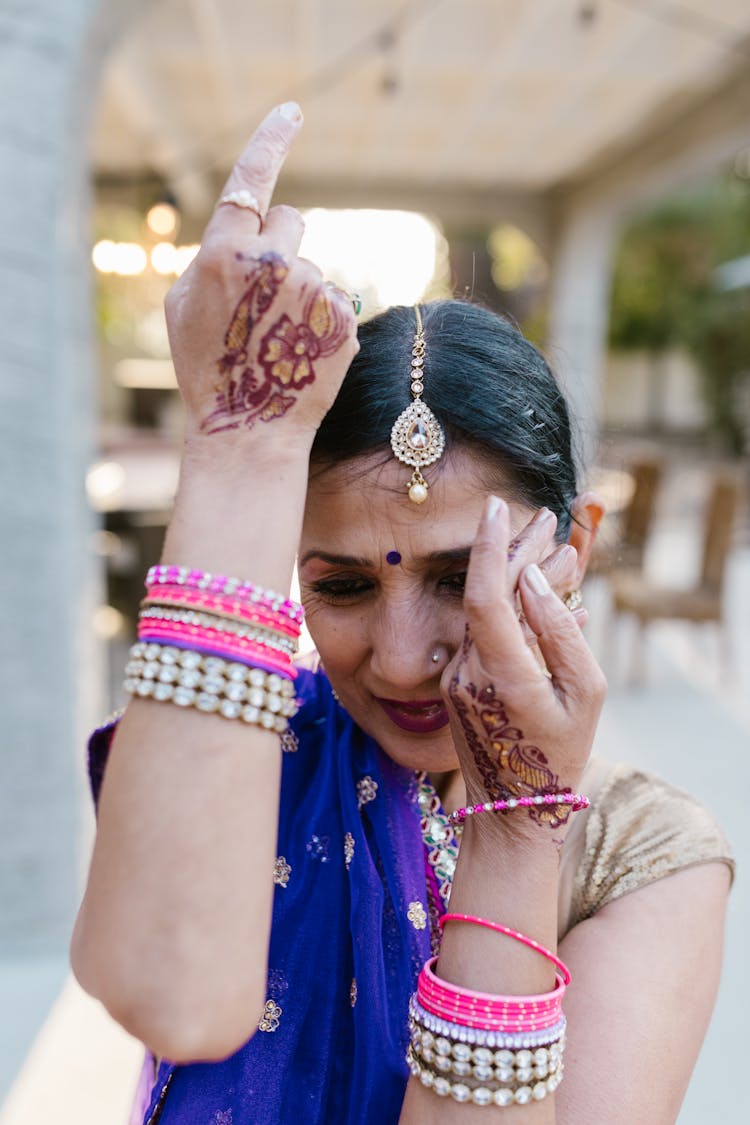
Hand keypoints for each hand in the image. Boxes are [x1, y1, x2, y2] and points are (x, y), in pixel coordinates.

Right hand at [164, 103, 358, 450]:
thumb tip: (243, 230)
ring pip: (313, 265)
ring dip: (300, 291)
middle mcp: (273, 262)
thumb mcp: (184, 305)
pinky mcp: (343, 318)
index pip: (253, 182)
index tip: (293, 112)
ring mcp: (313, 290)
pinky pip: (334, 299)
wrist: (249, 428)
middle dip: (280, 247)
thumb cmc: (207, 366)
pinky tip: (302, 351)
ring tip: (278, 338)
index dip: (272, 141)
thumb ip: (211, 256)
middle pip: (291, 221)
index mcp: (224, 253)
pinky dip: (322, 320)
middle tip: (263, 299)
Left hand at [443, 497, 605, 839]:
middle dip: (514, 549)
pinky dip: (508, 607)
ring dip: (514, 576)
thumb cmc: (560, 754)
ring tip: (550, 547)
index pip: (485, 596)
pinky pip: (482, 631)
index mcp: (502, 674)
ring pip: (483, 610)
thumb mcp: (585, 695)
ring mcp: (456, 676)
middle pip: (485, 593)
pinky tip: (537, 591)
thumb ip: (561, 633)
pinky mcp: (455, 679)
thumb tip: (533, 579)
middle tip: (545, 519)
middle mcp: (469, 670)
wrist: (512, 807)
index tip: (497, 507)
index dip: (489, 547)